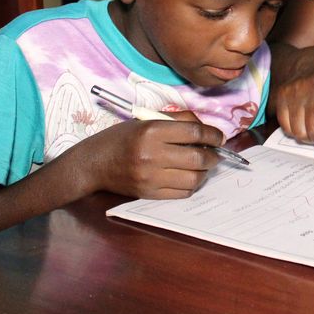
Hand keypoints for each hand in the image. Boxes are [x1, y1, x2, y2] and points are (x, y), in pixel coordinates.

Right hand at [81, 118, 222, 198]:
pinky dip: (192, 185)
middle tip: (216, 153)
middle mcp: (152, 154)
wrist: (93, 163)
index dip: (213, 135)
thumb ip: (178, 120)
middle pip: (198, 157)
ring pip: (194, 178)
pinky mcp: (149, 193)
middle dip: (214, 156)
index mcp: (152, 130)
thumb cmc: (122, 138)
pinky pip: (183, 192)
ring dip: (205, 172)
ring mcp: (150, 177)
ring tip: (202, 165)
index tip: (219, 138)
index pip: (195, 132)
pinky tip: (188, 176)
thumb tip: (207, 129)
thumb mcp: (147, 120)